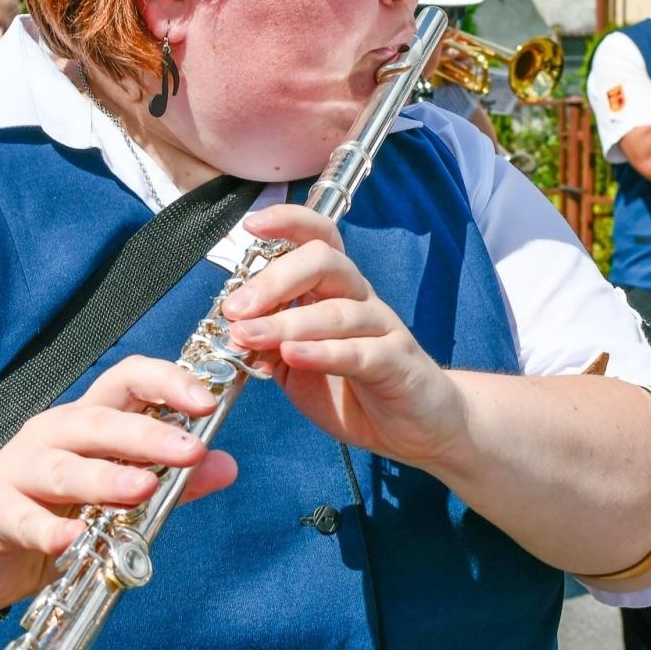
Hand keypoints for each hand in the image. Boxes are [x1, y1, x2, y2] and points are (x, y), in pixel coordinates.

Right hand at [0, 356, 236, 626]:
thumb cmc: (51, 516)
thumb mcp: (115, 498)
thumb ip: (170, 483)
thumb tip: (225, 465)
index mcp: (87, 422)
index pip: (127, 381)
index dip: (167, 383)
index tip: (207, 401)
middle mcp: (53, 435)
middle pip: (99, 421)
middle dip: (147, 436)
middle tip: (190, 451)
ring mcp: (18, 471)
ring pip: (64, 468)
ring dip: (105, 478)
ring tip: (142, 490)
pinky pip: (23, 518)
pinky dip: (47, 530)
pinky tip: (70, 541)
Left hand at [220, 204, 466, 465]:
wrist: (415, 426)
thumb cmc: (353, 389)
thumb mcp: (298, 368)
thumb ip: (269, 348)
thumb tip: (235, 332)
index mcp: (334, 289)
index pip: (317, 238)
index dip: (288, 223)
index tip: (252, 226)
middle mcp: (359, 298)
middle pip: (324, 262)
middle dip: (274, 279)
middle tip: (236, 308)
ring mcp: (382, 328)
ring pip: (336, 310)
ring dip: (286, 322)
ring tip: (248, 336)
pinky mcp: (396, 363)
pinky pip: (360, 351)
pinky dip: (323, 352)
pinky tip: (293, 355)